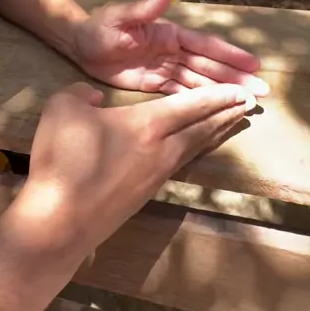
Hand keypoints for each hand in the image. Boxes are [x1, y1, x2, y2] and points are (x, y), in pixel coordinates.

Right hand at [22, 81, 248, 254]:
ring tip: (235, 122)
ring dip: (217, 132)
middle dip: (227, 112)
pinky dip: (197, 149)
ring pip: (195, 147)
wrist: (59, 220)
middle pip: (202, 127)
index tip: (241, 90)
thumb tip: (93, 97)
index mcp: (146, 124)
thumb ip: (81, 93)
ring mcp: (157, 174)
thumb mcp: (61, 108)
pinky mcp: (146, 193)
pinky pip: (181, 162)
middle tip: (250, 104)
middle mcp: (162, 149)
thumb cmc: (62, 160)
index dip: (217, 96)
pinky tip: (195, 148)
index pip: (190, 105)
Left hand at [74, 0, 268, 99]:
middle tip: (261, 93)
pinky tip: (217, 111)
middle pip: (209, 66)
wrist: (81, 45)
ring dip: (222, 92)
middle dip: (235, 78)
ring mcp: (166, 68)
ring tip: (247, 104)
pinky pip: (181, 94)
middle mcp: (173, 51)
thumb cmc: (100, 26)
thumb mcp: (120, 17)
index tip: (253, 65)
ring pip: (200, 81)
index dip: (230, 55)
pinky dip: (199, 101)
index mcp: (169, 34)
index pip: (205, 45)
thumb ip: (143, 10)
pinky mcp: (155, 83)